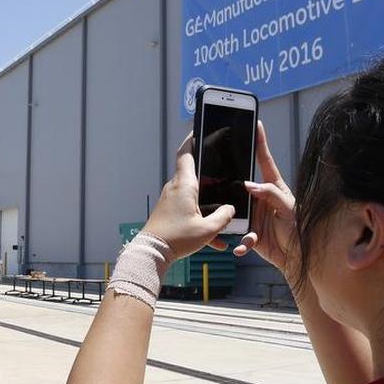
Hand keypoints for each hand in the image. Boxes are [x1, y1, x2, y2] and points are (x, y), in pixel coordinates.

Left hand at [142, 135, 234, 260]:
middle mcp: (175, 188)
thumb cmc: (176, 239)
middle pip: (193, 173)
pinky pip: (188, 210)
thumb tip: (231, 209)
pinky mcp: (168, 212)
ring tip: (223, 217)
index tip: (200, 130)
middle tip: (223, 171)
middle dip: (209, 174)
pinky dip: (200, 220)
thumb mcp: (207, 229)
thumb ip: (223, 217)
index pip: (186, 153)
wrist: (152, 253)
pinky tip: (214, 241)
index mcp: (184, 185)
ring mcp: (170, 200)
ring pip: (193, 196)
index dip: (193, 140)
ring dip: (207, 205)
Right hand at [234, 122, 299, 279]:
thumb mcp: (290, 209)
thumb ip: (271, 195)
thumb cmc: (301, 231)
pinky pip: (240, 237)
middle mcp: (261, 200)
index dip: (260, 143)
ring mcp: (255, 216)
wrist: (299, 259)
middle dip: (231, 183)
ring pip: (236, 212)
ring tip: (238, 225)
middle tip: (219, 175)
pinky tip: (242, 249)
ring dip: (234, 220)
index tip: (256, 124)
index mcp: (274, 189)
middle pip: (241, 185)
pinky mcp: (251, 234)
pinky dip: (241, 244)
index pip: (265, 162)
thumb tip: (249, 186)